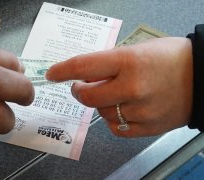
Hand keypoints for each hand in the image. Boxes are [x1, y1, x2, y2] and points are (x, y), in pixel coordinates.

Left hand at [46, 37, 192, 136]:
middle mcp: (134, 87)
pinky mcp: (148, 127)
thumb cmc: (172, 59)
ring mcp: (141, 110)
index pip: (83, 66)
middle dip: (79, 91)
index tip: (53, 74)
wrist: (203, 77)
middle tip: (81, 87)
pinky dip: (112, 119)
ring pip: (101, 113)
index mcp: (129, 61)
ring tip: (116, 93)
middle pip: (86, 97)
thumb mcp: (137, 49)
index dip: (63, 71)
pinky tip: (121, 109)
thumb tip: (84, 74)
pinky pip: (116, 129)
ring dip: (101, 104)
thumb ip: (109, 62)